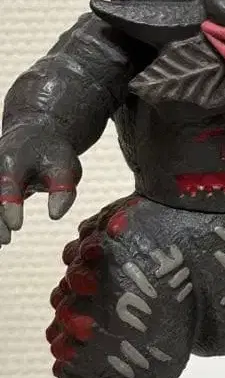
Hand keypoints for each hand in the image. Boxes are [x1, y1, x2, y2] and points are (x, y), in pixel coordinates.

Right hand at [0, 125, 80, 247]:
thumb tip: (56, 215)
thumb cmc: (52, 155)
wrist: (34, 136)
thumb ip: (62, 189)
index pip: (8, 186)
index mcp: (14, 161)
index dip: (10, 206)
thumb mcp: (65, 167)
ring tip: (3, 241)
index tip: (16, 226)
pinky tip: (0, 238)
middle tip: (6, 239)